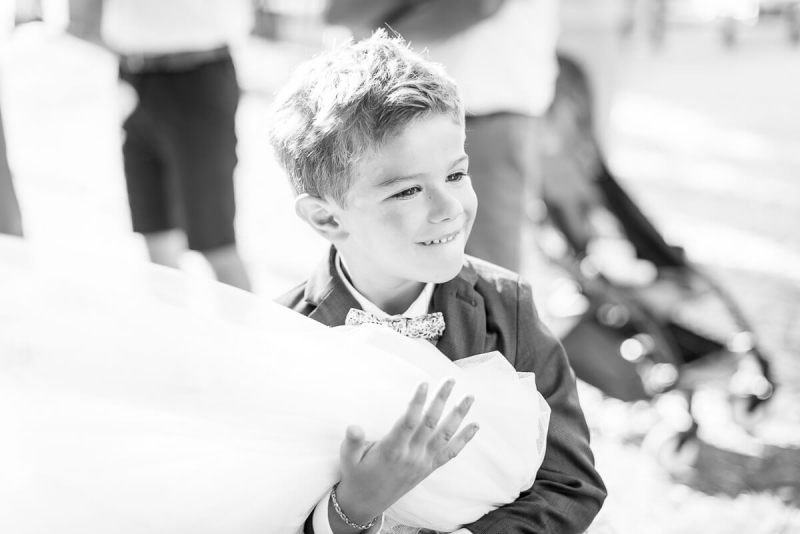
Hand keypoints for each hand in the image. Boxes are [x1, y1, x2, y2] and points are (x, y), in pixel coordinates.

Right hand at [330, 379, 478, 531]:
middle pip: (431, 423)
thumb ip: (352, 442)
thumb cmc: (356, 475)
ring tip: (469, 397)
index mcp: (392, 450)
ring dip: (458, 415)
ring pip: (445, 436)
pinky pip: (450, 453)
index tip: (424, 382)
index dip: (417, 402)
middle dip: (441, 400)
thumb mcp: (348, 459)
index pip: (408, 421)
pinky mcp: (428, 468)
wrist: (366, 503)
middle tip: (450, 380)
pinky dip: (464, 439)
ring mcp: (422, 462)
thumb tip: (353, 427)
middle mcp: (411, 456)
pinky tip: (474, 425)